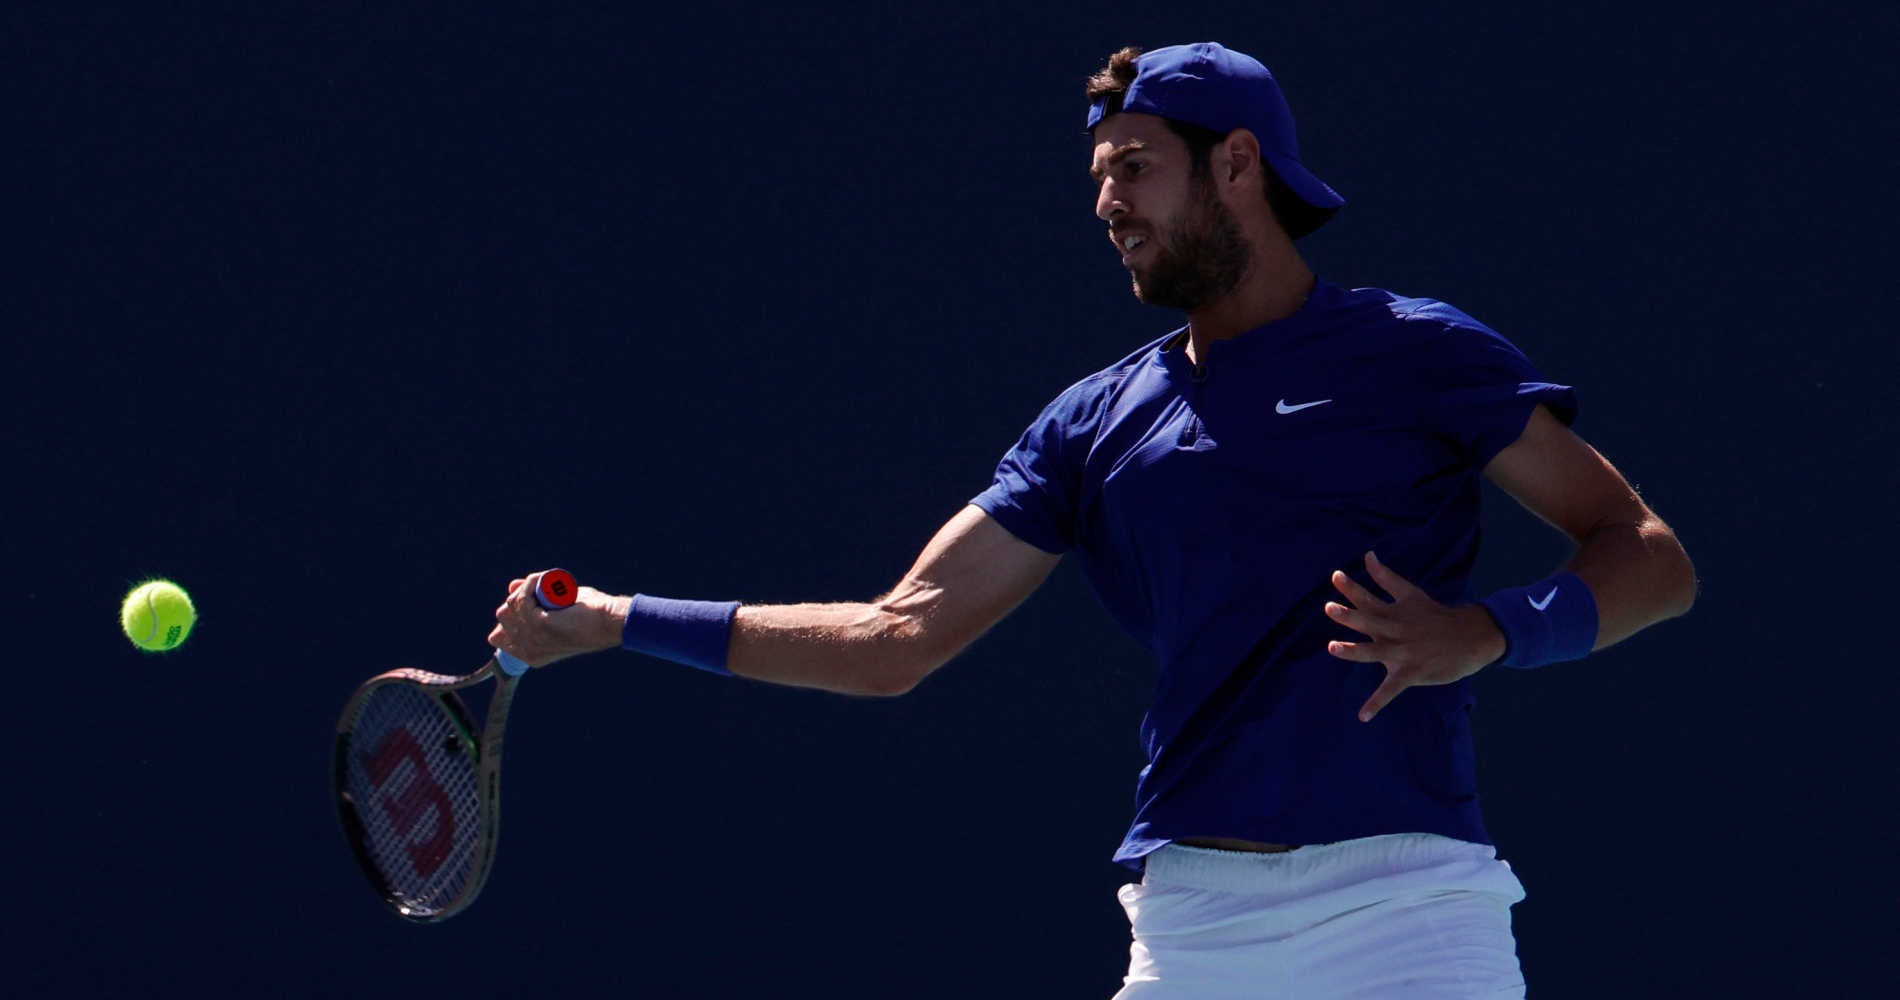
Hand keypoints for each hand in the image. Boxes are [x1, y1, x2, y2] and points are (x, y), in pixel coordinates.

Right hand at [488, 570, 631, 668]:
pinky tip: (545, 580)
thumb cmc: (588, 616)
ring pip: (510, 606)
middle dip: (516, 598)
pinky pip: (523, 598)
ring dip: (526, 589)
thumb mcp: (556, 609)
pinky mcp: (540, 625)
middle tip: (539, 589)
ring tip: (546, 583)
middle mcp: (528, 652)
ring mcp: (533, 640)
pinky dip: (532, 583)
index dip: (510, 613)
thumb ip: (533, 601)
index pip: (498, 637)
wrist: (610, 622)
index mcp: (530, 655)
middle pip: (502, 617)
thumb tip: (511, 587)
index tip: (528, 601)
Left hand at [1323, 552, 1506, 721]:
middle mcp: (1395, 631)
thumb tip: (1368, 555)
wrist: (1472, 638)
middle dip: (1349, 615)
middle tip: (1330, 607)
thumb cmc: (1436, 615)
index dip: (1351, 588)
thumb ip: (1386, 577)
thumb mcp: (1411, 594)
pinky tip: (1362, 716)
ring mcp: (1402, 652)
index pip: (1369, 598)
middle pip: (1368, 621)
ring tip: (1332, 647)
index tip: (1335, 577)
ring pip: (1372, 652)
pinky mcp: (1410, 673)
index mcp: (1393, 613)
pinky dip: (1376, 703)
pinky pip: (1390, 690)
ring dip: (1352, 651)